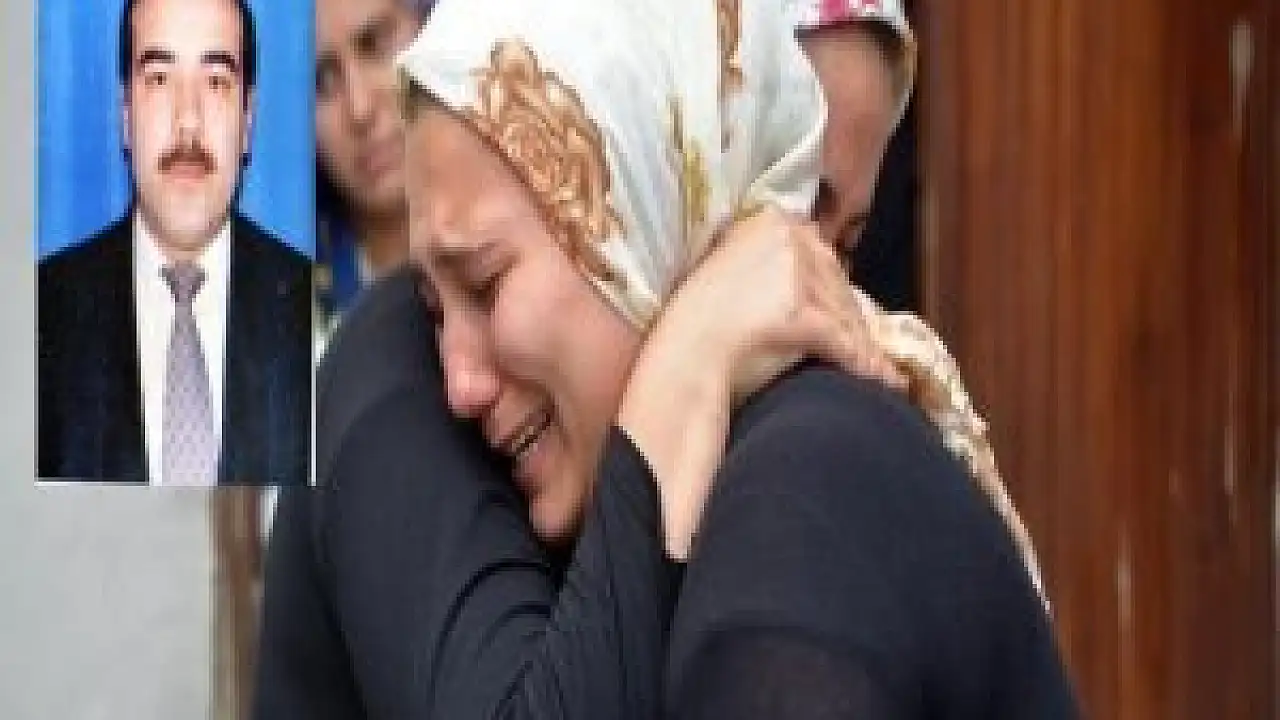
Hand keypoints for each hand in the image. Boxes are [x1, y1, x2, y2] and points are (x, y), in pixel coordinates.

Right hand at [666, 204, 904, 399]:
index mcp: (768, 221)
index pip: (818, 255)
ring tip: (881, 372)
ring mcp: (796, 273)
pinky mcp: (804, 312)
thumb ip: (769, 263)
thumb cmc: (698, 324)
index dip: (833, 290)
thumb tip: (807, 278)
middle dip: (853, 320)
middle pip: (837, 283)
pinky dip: (865, 365)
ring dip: (864, 347)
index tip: (845, 313)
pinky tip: (881, 381)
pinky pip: (845, 343)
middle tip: (868, 347)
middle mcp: (787, 236)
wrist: (683, 358)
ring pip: (845, 313)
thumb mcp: (730, 271)